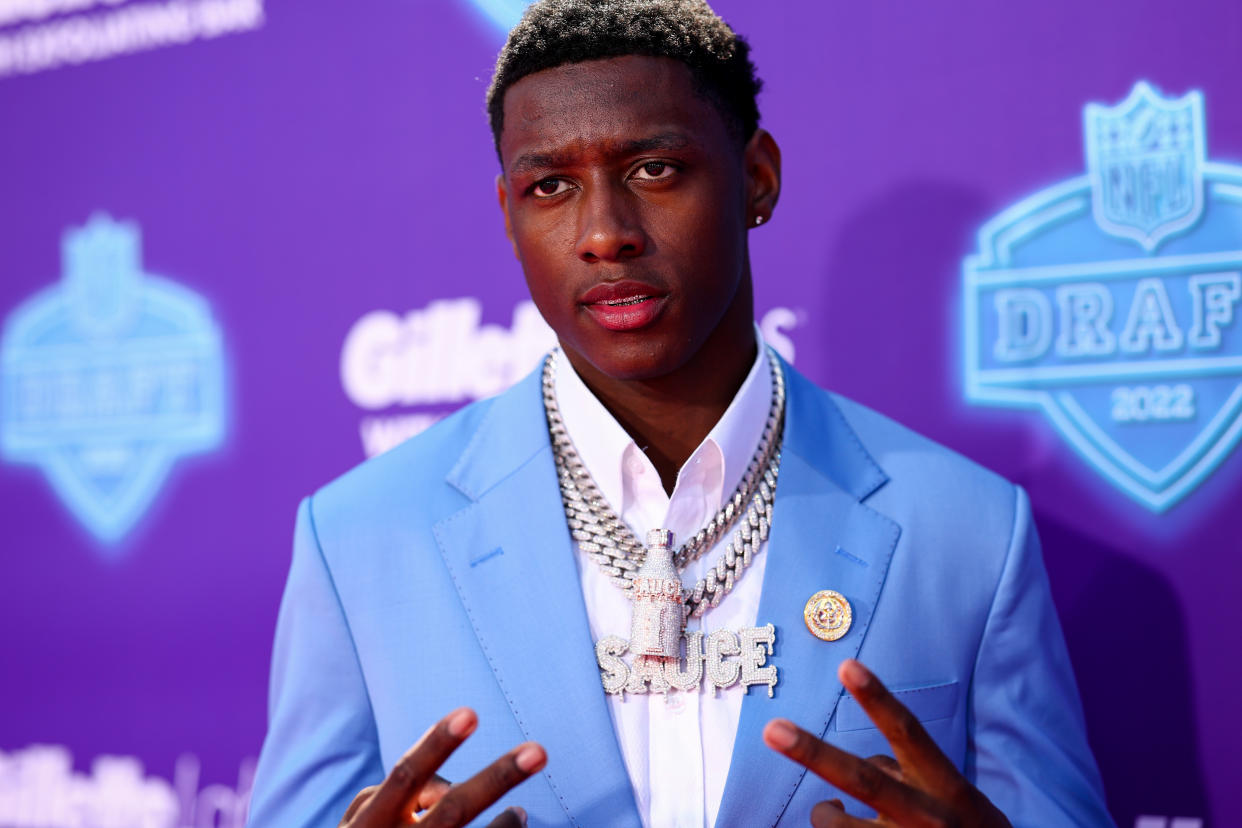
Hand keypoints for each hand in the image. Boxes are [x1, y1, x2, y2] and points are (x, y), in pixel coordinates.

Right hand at [339, 707, 545, 826]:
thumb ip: (401, 792)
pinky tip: (514, 824)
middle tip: (539, 751)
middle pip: (454, 810)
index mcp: (370, 822)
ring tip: (520, 812)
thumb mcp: (362, 819)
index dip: (437, 744)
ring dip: (506, 825)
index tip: (470, 712)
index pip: (407, 775)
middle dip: (497, 778)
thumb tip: (446, 786)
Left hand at [763, 660, 1010, 826]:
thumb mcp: (950, 795)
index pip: (908, 733)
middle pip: (863, 780)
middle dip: (813, 753)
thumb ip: (906, 773)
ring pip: (836, 823)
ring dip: (824, 812)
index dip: (877, 699)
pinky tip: (850, 823)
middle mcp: (925, 815)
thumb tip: (865, 762)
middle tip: (772, 729)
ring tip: (831, 810)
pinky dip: (836, 826)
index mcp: (945, 786)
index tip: (846, 665)